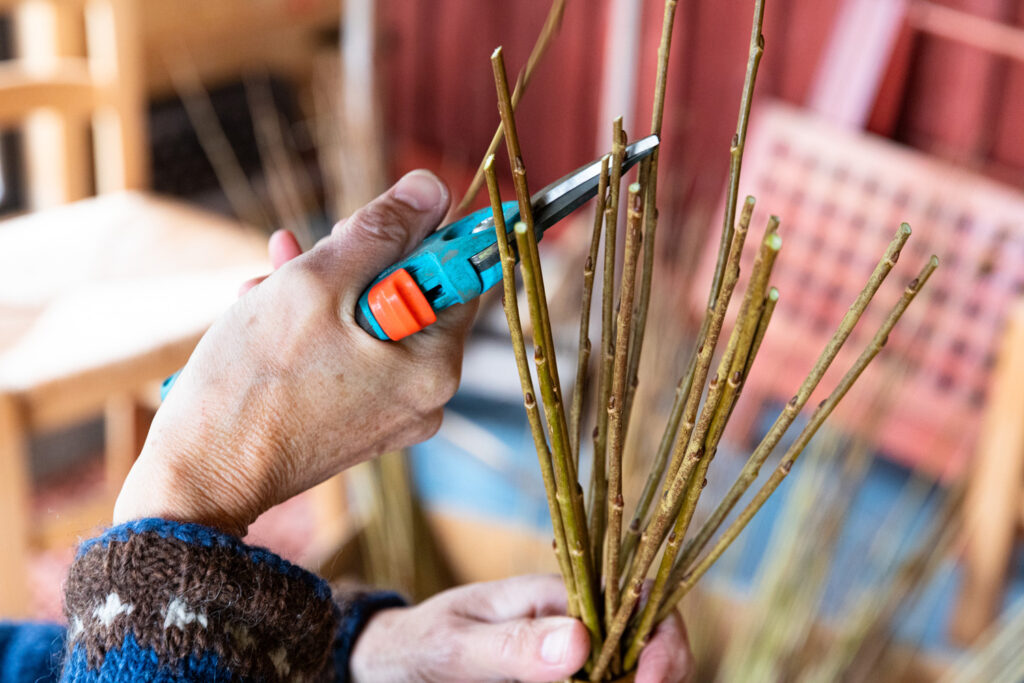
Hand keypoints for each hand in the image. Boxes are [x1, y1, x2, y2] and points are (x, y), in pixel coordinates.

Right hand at [114, 171, 477, 535]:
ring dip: (326, 289)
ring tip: (271, 276)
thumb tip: (429, 189)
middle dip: (358, 260)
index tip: (370, 224)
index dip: (418, 235)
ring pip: (374, 323)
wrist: (201, 476)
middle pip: (415, 297)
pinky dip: (318, 328)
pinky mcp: (359, 424)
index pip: (460, 274)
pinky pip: (353, 357)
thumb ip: (379, 231)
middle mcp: (427, 397)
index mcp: (434, 365)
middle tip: (313, 245)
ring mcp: (393, 414)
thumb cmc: (254, 381)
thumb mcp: (316, 283)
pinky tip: (267, 308)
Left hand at [350, 574, 691, 682]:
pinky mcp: (560, 681)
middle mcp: (576, 624)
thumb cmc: (419, 643)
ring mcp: (571, 660)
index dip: (662, 640)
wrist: (390, 666)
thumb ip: (512, 644)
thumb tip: (581, 642)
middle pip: (649, 641)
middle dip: (661, 672)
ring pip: (627, 672)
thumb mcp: (456, 645)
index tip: (651, 681)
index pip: (637, 600)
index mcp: (557, 594)